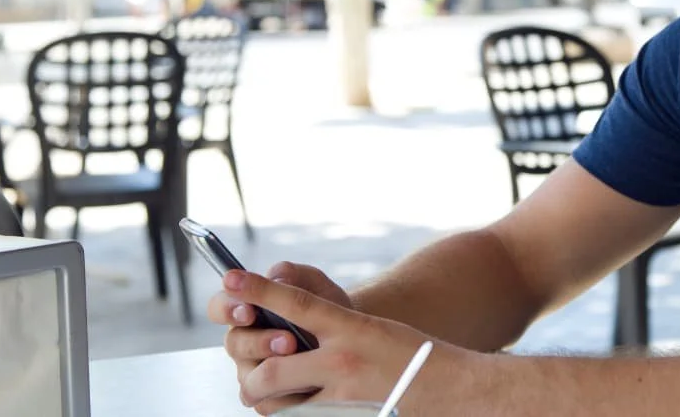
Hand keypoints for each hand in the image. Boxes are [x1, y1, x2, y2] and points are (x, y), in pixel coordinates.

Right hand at [208, 262, 352, 398]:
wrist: (350, 337)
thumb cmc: (325, 305)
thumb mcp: (313, 283)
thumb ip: (291, 274)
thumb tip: (274, 277)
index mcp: (246, 309)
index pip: (220, 307)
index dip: (228, 309)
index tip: (249, 310)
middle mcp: (244, 341)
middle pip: (234, 344)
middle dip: (260, 342)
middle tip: (288, 340)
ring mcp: (253, 370)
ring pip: (247, 376)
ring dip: (274, 369)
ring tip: (302, 359)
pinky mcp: (268, 396)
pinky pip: (266, 401)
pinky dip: (288, 394)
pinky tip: (308, 384)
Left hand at [221, 270, 481, 414]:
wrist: (449, 386)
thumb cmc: (409, 354)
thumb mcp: (370, 328)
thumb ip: (328, 327)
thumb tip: (286, 323)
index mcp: (350, 326)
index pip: (295, 303)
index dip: (259, 288)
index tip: (231, 277)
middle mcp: (342, 359)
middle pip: (270, 370)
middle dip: (253, 374)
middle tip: (251, 375)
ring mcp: (341, 394)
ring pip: (278, 402)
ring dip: (266, 399)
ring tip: (266, 394)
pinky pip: (300, 416)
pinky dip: (291, 410)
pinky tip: (294, 403)